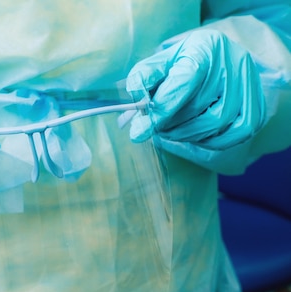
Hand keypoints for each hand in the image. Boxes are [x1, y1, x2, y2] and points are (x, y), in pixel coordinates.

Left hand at [126, 29, 266, 163]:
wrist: (218, 62)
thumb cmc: (182, 64)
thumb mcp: (158, 64)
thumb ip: (142, 80)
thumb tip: (136, 105)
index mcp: (205, 47)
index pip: (186, 80)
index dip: (162, 109)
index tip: (140, 130)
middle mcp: (233, 63)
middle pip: (199, 106)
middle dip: (170, 124)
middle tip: (156, 127)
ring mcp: (249, 86)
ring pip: (216, 124)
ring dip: (186, 135)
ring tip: (171, 130)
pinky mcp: (257, 108)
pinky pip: (234, 135)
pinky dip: (208, 142)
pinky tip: (194, 135)